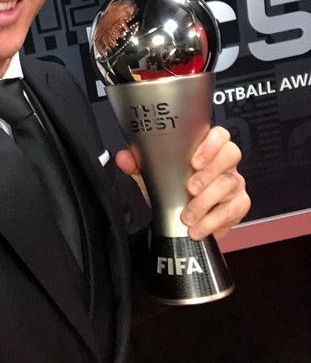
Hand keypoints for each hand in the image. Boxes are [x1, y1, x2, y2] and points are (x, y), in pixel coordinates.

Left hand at [115, 126, 249, 240]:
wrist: (180, 217)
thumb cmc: (172, 188)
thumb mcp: (153, 175)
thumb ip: (138, 164)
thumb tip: (124, 157)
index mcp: (206, 148)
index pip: (219, 135)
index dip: (211, 144)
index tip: (194, 160)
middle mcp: (224, 162)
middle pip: (230, 155)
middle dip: (209, 173)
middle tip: (190, 188)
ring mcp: (234, 182)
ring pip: (229, 184)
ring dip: (206, 202)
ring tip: (188, 215)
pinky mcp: (238, 204)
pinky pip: (233, 210)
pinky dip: (213, 221)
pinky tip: (199, 227)